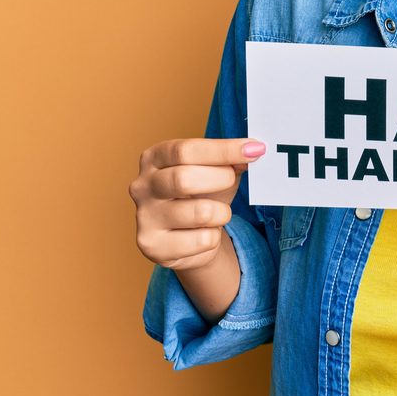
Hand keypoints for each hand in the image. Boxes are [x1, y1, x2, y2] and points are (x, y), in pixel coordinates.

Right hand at [128, 138, 265, 272]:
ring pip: (199, 213)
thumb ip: (231, 160)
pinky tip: (204, 234)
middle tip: (232, 180)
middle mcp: (142, 185)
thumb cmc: (203, 195)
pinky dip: (214, 237)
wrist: (189, 239)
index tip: (254, 149)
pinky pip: (201, 240)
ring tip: (219, 213)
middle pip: (184, 179)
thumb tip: (253, 151)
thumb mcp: (216, 171)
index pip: (186, 150)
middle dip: (220, 179)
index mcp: (154, 158)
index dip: (222, 150)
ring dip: (222, 213)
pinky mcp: (152, 246)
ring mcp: (144, 217)